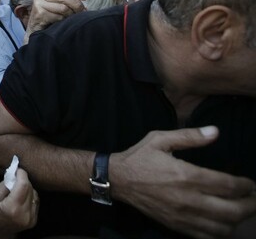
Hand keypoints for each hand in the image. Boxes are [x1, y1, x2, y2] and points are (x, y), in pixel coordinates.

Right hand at [0, 168, 38, 238]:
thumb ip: (5, 183)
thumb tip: (15, 174)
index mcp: (12, 208)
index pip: (24, 185)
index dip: (22, 174)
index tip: (17, 170)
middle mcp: (24, 214)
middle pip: (30, 188)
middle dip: (23, 180)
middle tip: (14, 179)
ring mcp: (31, 218)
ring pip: (34, 193)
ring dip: (27, 188)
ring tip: (16, 191)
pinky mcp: (34, 220)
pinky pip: (35, 201)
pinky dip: (29, 196)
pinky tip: (21, 198)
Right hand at [24, 0, 86, 43]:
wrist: (35, 29)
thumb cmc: (49, 17)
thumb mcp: (57, 5)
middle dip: (76, 3)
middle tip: (82, 10)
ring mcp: (39, 4)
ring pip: (62, 7)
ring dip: (70, 14)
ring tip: (72, 17)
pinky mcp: (39, 14)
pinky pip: (57, 17)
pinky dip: (63, 20)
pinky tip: (62, 22)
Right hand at [111, 127, 255, 238]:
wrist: (117, 179)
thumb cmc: (140, 157)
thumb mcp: (160, 139)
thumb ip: (190, 136)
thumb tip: (215, 131)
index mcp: (186, 175)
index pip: (229, 186)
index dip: (246, 186)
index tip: (251, 184)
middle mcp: (188, 199)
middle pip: (233, 210)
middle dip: (250, 205)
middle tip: (254, 198)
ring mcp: (183, 216)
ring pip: (223, 227)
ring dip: (238, 220)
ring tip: (241, 210)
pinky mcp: (177, 226)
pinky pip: (207, 236)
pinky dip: (221, 232)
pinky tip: (223, 222)